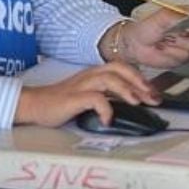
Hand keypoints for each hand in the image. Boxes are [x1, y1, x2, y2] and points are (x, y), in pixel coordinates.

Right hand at [14, 63, 158, 126]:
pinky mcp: (73, 98)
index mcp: (95, 73)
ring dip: (126, 90)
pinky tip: (109, 120)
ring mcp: (81, 85)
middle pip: (119, 68)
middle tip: (153, 97)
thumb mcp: (88, 96)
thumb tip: (131, 103)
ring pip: (109, 79)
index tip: (154, 93)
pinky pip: (94, 98)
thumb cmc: (61, 102)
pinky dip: (106, 109)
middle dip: (139, 81)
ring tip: (138, 103)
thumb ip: (107, 95)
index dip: (140, 78)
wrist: (34, 105)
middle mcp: (90, 75)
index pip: (122, 68)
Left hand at [124, 9, 188, 68]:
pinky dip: (174, 53)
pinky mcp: (185, 58)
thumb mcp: (164, 16)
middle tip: (179, 31)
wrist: (136, 45)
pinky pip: (187, 57)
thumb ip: (183, 14)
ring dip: (182, 43)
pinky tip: (166, 49)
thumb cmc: (148, 27)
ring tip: (168, 40)